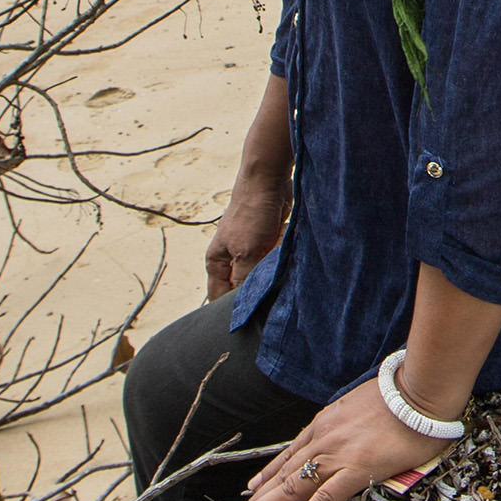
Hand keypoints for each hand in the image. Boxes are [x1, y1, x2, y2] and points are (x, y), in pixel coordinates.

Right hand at [204, 170, 288, 301]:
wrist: (269, 180)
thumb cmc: (250, 212)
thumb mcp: (245, 253)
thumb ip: (243, 282)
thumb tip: (245, 308)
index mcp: (217, 263)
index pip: (219, 298)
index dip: (231, 310)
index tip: (251, 321)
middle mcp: (231, 258)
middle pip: (242, 288)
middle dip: (257, 290)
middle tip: (269, 294)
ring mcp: (250, 250)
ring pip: (262, 275)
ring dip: (272, 272)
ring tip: (277, 261)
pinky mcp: (268, 242)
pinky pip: (275, 261)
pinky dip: (281, 258)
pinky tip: (284, 247)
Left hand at [230, 377, 438, 500]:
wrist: (419, 393)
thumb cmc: (400, 397)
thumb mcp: (363, 404)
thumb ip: (349, 422)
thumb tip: (349, 433)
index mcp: (326, 422)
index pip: (290, 452)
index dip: (270, 473)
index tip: (253, 487)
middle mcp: (324, 438)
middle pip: (283, 472)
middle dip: (258, 496)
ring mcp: (337, 455)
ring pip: (292, 487)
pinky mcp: (355, 471)